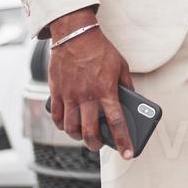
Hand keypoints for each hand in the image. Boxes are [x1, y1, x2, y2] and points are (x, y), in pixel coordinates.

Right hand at [47, 11, 136, 158]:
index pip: (116, 122)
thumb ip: (126, 85)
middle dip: (95, 144)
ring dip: (77, 136)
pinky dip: (61, 125)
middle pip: (90, 131)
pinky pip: (56, 116)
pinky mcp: (56, 92)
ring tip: (83, 135)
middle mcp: (86, 95)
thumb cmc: (100, 49)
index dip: (123, 141)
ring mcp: (69, 95)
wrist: (75, 34)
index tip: (127, 153)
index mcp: (106, 90)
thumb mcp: (121, 65)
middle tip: (99, 144)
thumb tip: (131, 100)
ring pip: (70, 128)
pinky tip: (67, 124)